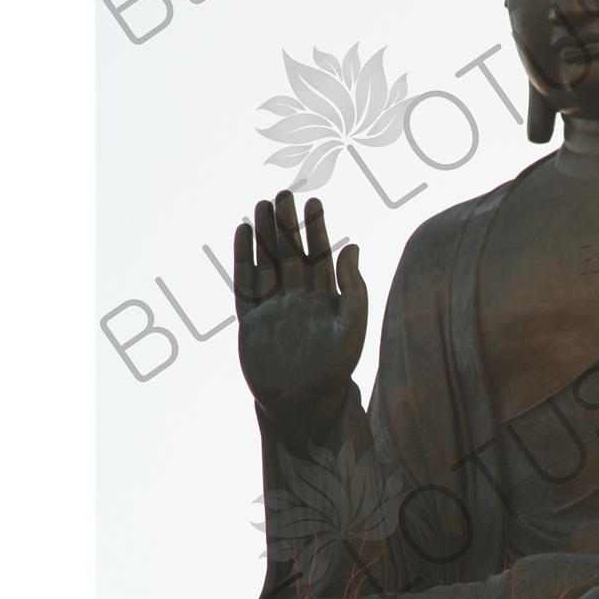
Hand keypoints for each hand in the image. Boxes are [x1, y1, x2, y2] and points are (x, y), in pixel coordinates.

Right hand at [233, 192, 366, 448]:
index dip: (317, 229)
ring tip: (262, 205)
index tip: (315, 201)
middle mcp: (298, 300)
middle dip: (287, 225)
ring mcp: (273, 309)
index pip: (320, 255)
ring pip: (267, 263)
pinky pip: (245, 284)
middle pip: (291, 253)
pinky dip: (244, 258)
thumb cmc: (336, 368)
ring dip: (265, 236)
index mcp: (324, 300)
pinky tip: (243, 233)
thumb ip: (354, 287)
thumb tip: (355, 246)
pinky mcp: (251, 321)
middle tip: (283, 193)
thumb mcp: (352, 325)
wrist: (305, 405)